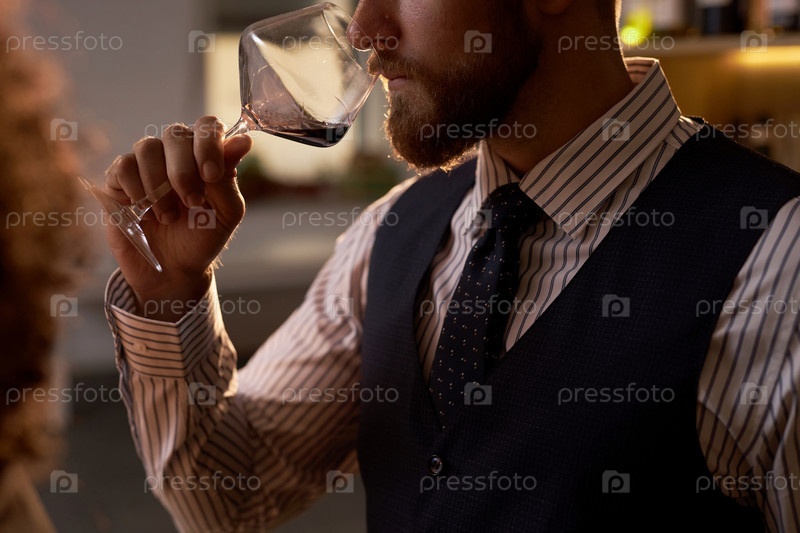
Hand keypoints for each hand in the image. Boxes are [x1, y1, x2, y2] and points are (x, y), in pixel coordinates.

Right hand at [103, 116, 252, 318]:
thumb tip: (243, 141)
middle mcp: (175, 153)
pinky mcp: (119, 179)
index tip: (211, 175)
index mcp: (205, 155)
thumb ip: (229, 177)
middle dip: (184, 171)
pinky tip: (144, 211)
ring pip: (147, 147)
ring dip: (160, 185)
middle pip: (175, 134)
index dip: (208, 143)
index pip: (206, 126)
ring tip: (168, 216)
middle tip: (192, 202)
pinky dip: (136, 189)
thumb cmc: (203, 238)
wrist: (173, 270)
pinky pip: (123, 166)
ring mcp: (146, 164)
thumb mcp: (226, 212)